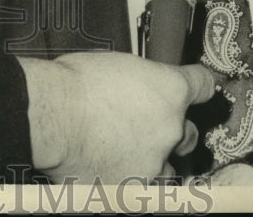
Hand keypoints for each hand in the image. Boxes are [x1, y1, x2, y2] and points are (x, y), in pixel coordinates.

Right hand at [19, 52, 214, 182]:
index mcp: (170, 89)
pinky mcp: (134, 189)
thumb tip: (134, 88)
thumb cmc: (72, 83)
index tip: (202, 88)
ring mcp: (155, 163)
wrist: (50, 114)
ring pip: (165, 167)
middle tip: (144, 126)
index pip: (203, 86)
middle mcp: (172, 128)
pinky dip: (124, 179)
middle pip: (189, 133)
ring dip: (150, 160)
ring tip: (119, 150)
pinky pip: (137, 187)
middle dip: (173, 131)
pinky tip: (101, 165)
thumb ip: (135, 81)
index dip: (201, 86)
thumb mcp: (112, 64)